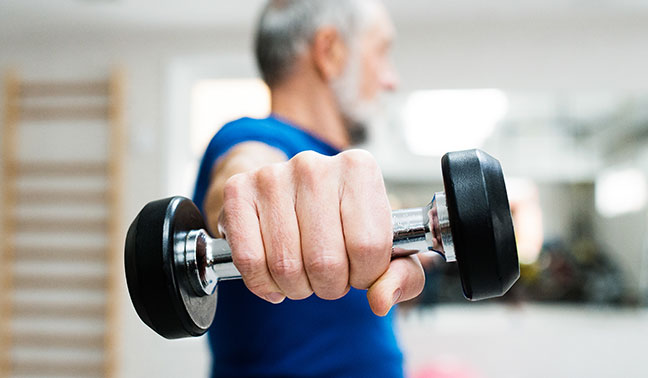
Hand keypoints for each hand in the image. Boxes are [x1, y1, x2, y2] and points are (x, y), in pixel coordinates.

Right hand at [219, 149, 424, 315]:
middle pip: (325, 261)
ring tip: (303, 273)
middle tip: (328, 275)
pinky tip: (274, 277)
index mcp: (359, 169)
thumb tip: (380, 301)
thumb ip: (400, 276)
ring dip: (296, 287)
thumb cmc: (340, 221)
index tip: (358, 270)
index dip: (364, 275)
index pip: (369, 247)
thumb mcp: (385, 246)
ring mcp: (272, 176)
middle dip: (329, 286)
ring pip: (286, 266)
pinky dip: (263, 283)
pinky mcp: (239, 191)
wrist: (288, 191)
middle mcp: (314, 166)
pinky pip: (250, 260)